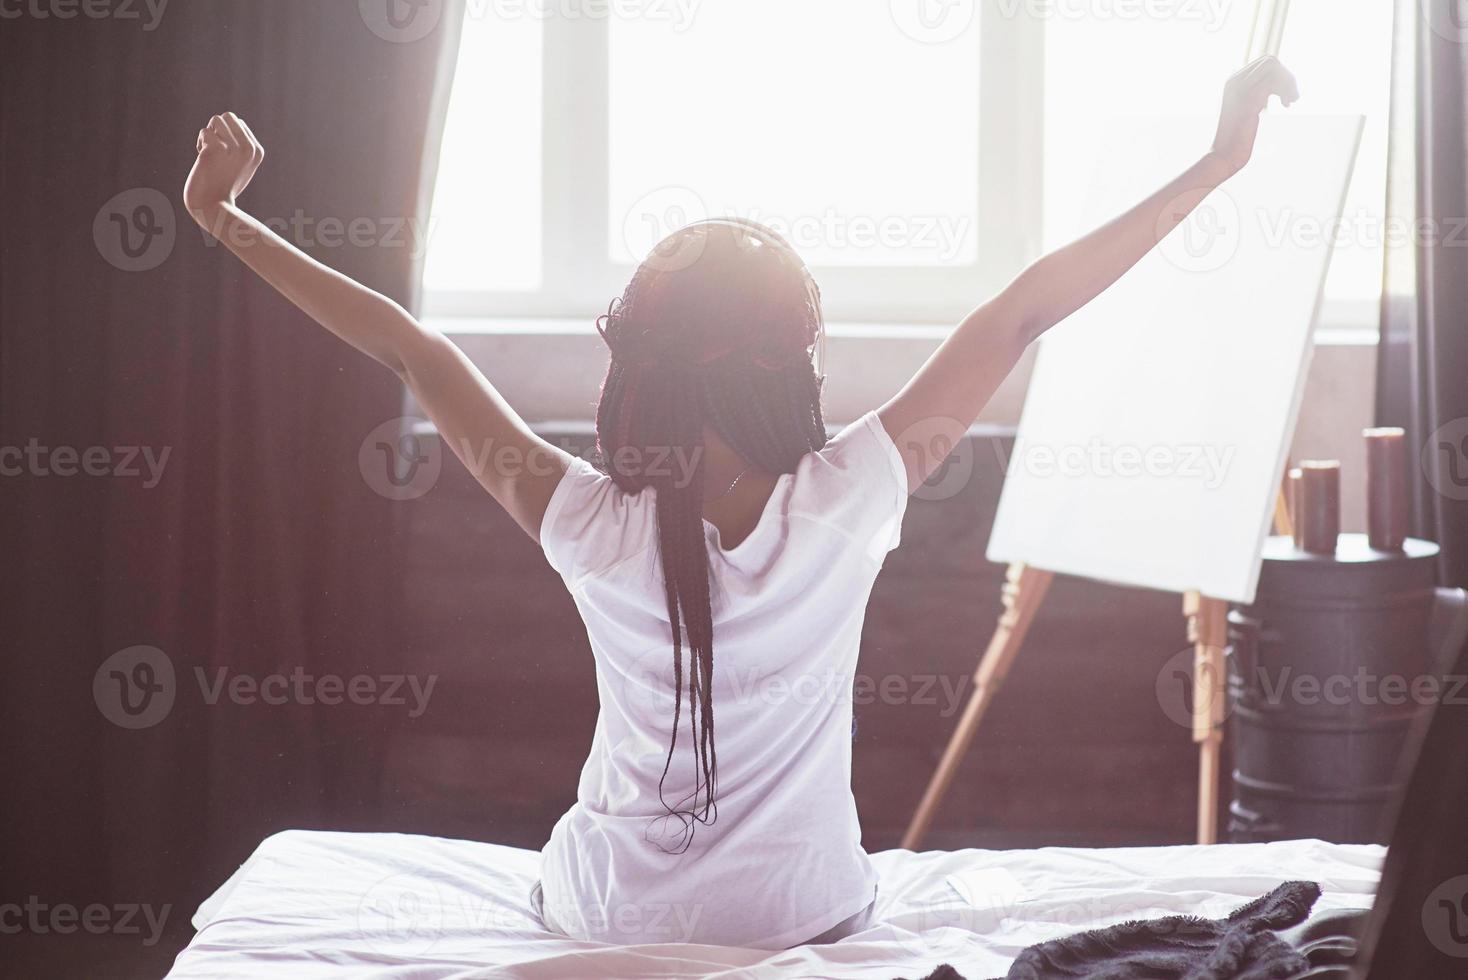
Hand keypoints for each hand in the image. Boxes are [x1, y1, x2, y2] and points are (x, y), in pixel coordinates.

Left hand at [183, 112, 263, 221]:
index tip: (225, 155)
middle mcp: (248, 148)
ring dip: (209, 135)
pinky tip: (203, 160)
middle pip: (228, 116)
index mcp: (257, 151)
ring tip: (210, 154)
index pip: (238, 122)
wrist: (213, 207)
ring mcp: (232, 148)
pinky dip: (200, 144)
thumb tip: (235, 120)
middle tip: (215, 150)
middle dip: (217, 129)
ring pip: (215, 120)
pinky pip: (204, 132)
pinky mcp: (215, 150)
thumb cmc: (224, 187)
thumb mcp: (241, 166)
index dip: (227, 135)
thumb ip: (241, 146)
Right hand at [1210, 56, 1298, 174]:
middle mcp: (1234, 81)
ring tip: (1291, 100)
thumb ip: (1256, 93)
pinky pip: (1273, 81)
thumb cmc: (1237, 137)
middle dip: (1287, 76)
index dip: (1281, 75)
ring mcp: (1240, 89)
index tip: (1285, 95)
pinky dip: (1286, 90)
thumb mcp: (1246, 110)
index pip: (1264, 62)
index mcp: (1232, 81)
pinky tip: (1286, 105)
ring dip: (1288, 82)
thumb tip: (1279, 84)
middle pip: (1270, 61)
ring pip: (1274, 67)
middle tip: (1291, 98)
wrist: (1223, 156)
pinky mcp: (1248, 101)